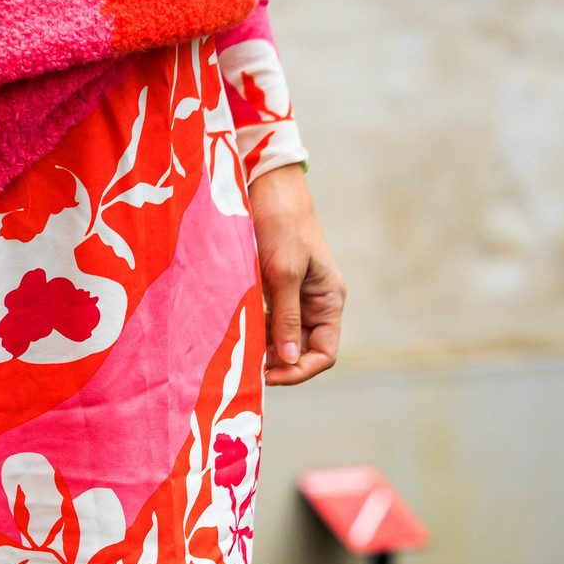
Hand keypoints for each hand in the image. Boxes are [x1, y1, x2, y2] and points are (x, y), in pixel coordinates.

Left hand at [247, 163, 344, 386]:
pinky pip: (265, 324)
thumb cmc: (282, 225)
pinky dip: (252, 332)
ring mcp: (293, 300)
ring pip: (280, 341)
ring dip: (261, 349)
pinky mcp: (272, 293)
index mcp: (328, 301)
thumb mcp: (284, 272)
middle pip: (300, 352)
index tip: (269, 375)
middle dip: (276, 362)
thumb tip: (290, 360)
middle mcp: (314, 305)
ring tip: (237, 349)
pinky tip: (235, 333)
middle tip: (245, 364)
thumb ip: (287, 318)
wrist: (266, 188)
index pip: (324, 354)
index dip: (299, 371)